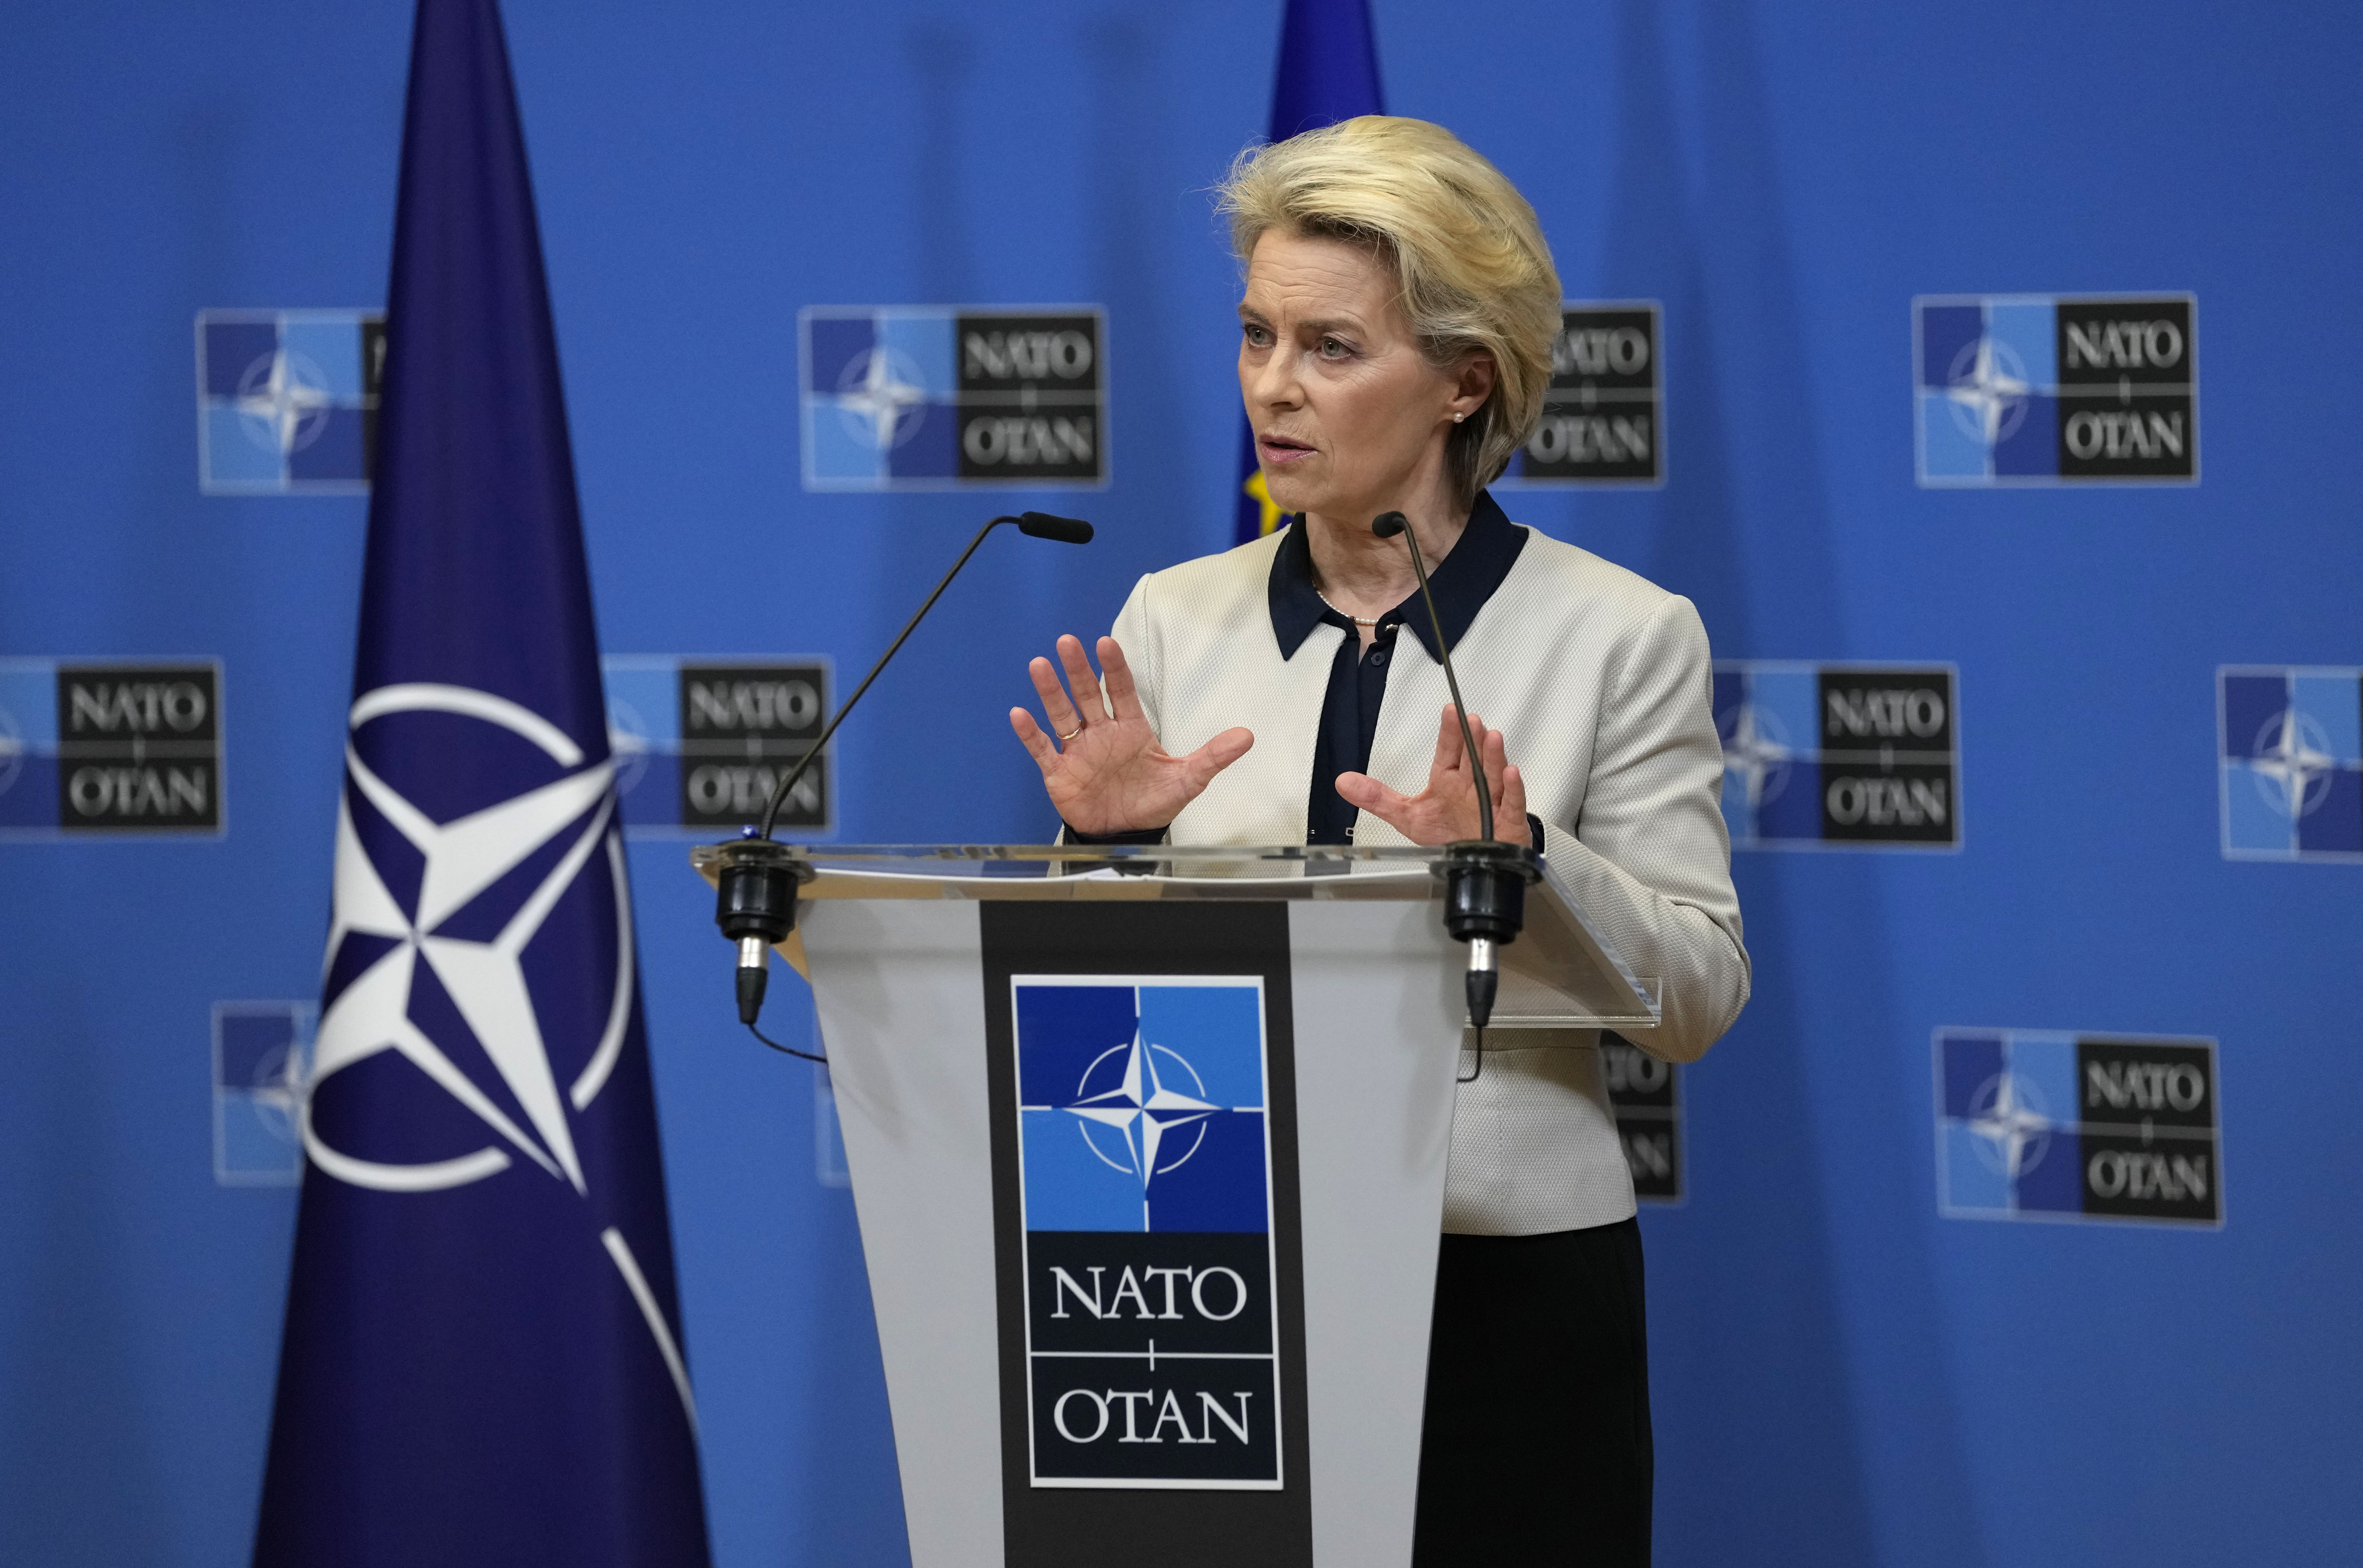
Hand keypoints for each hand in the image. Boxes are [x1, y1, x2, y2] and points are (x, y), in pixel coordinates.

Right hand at [1009, 635, 1254, 834]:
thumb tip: (1247, 737)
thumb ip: (1212, 757)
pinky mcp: (1059, 773)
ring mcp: (1078, 751)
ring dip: (1050, 692)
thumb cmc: (1152, 803)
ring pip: (1062, 715)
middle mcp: (1102, 733)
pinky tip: (1019, 714)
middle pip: (1088, 695)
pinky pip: (1042, 749)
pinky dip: (1030, 734)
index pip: (1122, 691)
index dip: (1114, 669)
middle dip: (1078, 670)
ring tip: (1039, 665)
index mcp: (1131, 729)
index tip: (1106, 643)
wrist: (1126, 834)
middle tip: (1068, 642)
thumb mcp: (1187, 780)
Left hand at [1335, 704, 1530, 846]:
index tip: (1450, 711)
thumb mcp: (1406, 816)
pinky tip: (1511, 774)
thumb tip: (1343, 782)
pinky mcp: (1508, 821)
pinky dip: (1513, 789)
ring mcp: (1492, 802)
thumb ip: (1377, 798)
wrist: (1475, 863)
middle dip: (1472, 740)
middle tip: (1470, 720)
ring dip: (1493, 756)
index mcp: (1448, 780)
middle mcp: (1471, 786)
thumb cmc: (1448, 834)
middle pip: (1473, 758)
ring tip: (1492, 737)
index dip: (1450, 733)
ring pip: (1493, 775)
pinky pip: (1512, 804)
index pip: (1449, 752)